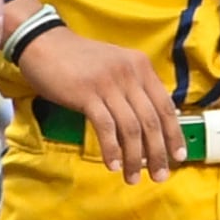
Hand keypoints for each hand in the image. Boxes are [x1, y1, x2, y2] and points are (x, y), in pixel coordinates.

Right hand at [15, 27, 174, 178]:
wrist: (42, 42)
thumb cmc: (76, 58)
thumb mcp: (114, 65)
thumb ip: (132, 87)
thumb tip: (147, 122)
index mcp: (141, 67)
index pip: (165, 106)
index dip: (174, 135)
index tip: (177, 156)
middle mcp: (130, 74)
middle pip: (151, 121)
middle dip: (158, 153)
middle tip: (159, 175)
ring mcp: (108, 83)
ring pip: (131, 128)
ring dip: (134, 157)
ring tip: (133, 177)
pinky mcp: (86, 94)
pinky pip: (106, 127)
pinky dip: (112, 149)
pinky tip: (112, 164)